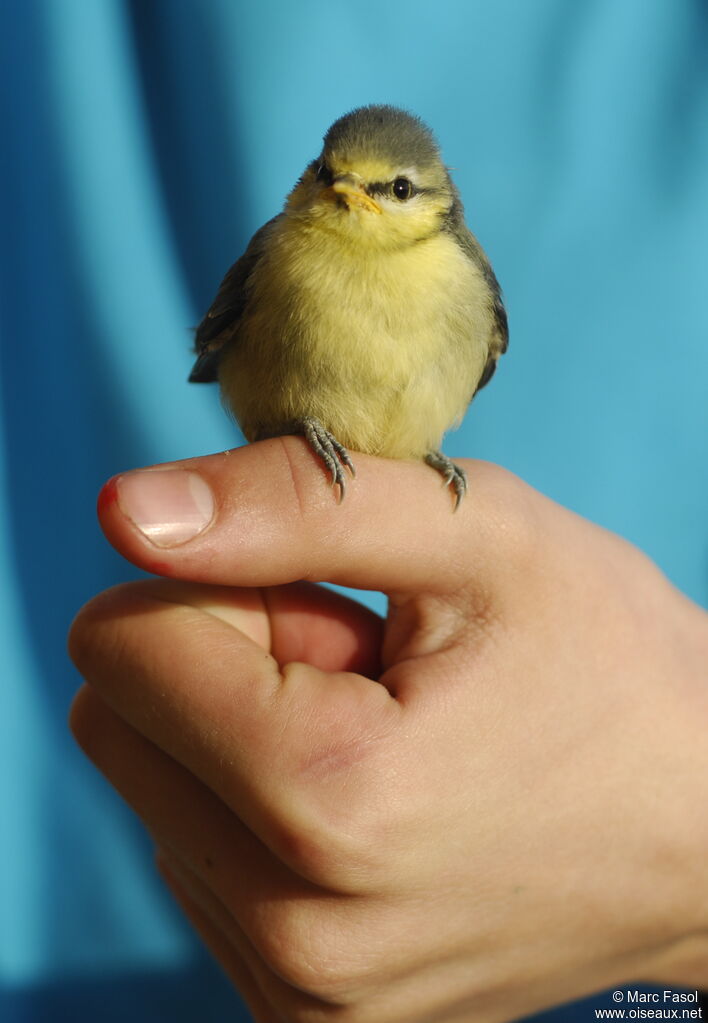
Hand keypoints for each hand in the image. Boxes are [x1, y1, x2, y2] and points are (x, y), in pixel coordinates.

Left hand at [69, 439, 707, 1021]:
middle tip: (358, 666)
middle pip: (116, 720)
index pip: (117, 643)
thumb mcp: (478, 537)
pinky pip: (198, 861)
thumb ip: (294, 504)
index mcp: (330, 799)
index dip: (222, 588)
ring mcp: (297, 992)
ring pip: (153, 789)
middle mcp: (294, 929)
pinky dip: (265, 804)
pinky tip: (376, 794)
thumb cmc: (612, 665)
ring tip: (384, 733)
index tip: (329, 606)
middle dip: (222, 662)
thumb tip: (124, 510)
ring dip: (248, 735)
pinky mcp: (304, 1013)